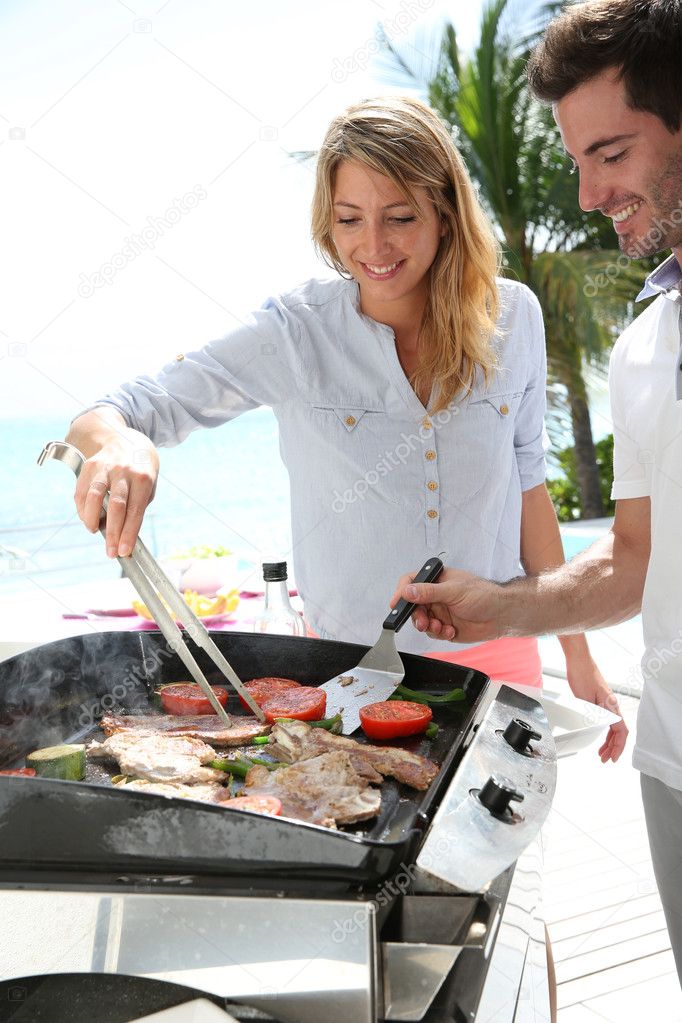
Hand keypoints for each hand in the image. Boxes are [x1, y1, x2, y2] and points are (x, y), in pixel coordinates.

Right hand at [74, 436, 158, 557]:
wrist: (125, 438)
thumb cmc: (140, 469)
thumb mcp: (149, 484)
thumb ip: (138, 506)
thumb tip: (125, 534)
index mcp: (143, 478)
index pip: (135, 511)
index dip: (129, 533)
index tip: (124, 551)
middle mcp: (124, 471)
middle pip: (116, 506)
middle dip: (113, 533)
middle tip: (111, 552)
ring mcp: (105, 467)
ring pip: (94, 496)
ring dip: (92, 519)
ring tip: (95, 531)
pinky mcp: (89, 465)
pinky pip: (82, 490)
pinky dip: (82, 508)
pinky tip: (87, 520)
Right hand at [391, 568, 505, 642]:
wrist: (502, 616)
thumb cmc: (485, 595)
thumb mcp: (455, 591)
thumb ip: (429, 592)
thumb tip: (407, 591)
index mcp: (437, 580)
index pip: (412, 582)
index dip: (402, 592)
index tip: (396, 604)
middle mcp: (436, 595)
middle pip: (413, 605)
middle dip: (417, 616)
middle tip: (423, 622)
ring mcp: (440, 611)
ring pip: (422, 621)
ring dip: (429, 626)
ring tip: (440, 627)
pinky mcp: (445, 626)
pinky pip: (433, 632)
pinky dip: (439, 633)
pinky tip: (450, 631)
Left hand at [564, 651, 628, 762]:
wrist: (578, 661)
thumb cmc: (582, 675)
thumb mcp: (586, 698)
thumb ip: (594, 713)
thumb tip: (599, 728)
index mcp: (611, 706)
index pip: (621, 732)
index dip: (618, 747)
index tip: (613, 758)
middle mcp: (612, 706)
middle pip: (618, 732)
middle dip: (613, 748)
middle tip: (605, 759)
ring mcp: (607, 704)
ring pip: (612, 728)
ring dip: (608, 741)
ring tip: (601, 753)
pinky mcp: (600, 701)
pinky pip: (606, 721)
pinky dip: (604, 732)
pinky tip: (598, 736)